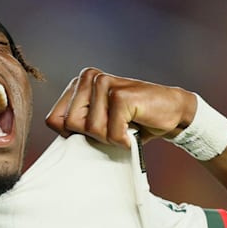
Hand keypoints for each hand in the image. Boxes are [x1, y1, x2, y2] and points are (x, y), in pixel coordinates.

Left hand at [45, 67, 196, 146]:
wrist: (172, 111)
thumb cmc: (134, 120)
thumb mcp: (99, 122)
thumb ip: (77, 126)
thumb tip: (58, 149)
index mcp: (79, 83)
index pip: (54, 120)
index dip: (73, 135)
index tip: (96, 131)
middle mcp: (89, 78)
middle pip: (70, 125)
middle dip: (93, 136)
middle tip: (114, 128)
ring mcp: (104, 83)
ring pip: (91, 130)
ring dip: (111, 137)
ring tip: (125, 127)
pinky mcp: (120, 95)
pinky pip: (111, 133)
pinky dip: (124, 140)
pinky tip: (134, 129)